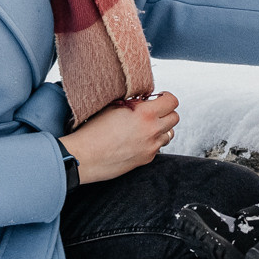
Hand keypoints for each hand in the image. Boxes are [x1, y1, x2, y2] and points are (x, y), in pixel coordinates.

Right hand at [62, 91, 179, 183]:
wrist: (84, 157)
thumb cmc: (93, 131)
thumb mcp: (113, 107)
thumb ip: (133, 103)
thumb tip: (143, 101)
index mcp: (145, 114)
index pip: (172, 102)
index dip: (167, 98)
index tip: (159, 98)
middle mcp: (152, 131)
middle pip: (175, 118)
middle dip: (166, 113)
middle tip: (152, 112)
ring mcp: (151, 147)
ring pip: (169, 134)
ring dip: (161, 129)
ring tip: (145, 127)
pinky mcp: (146, 160)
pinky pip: (158, 147)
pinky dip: (152, 142)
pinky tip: (137, 140)